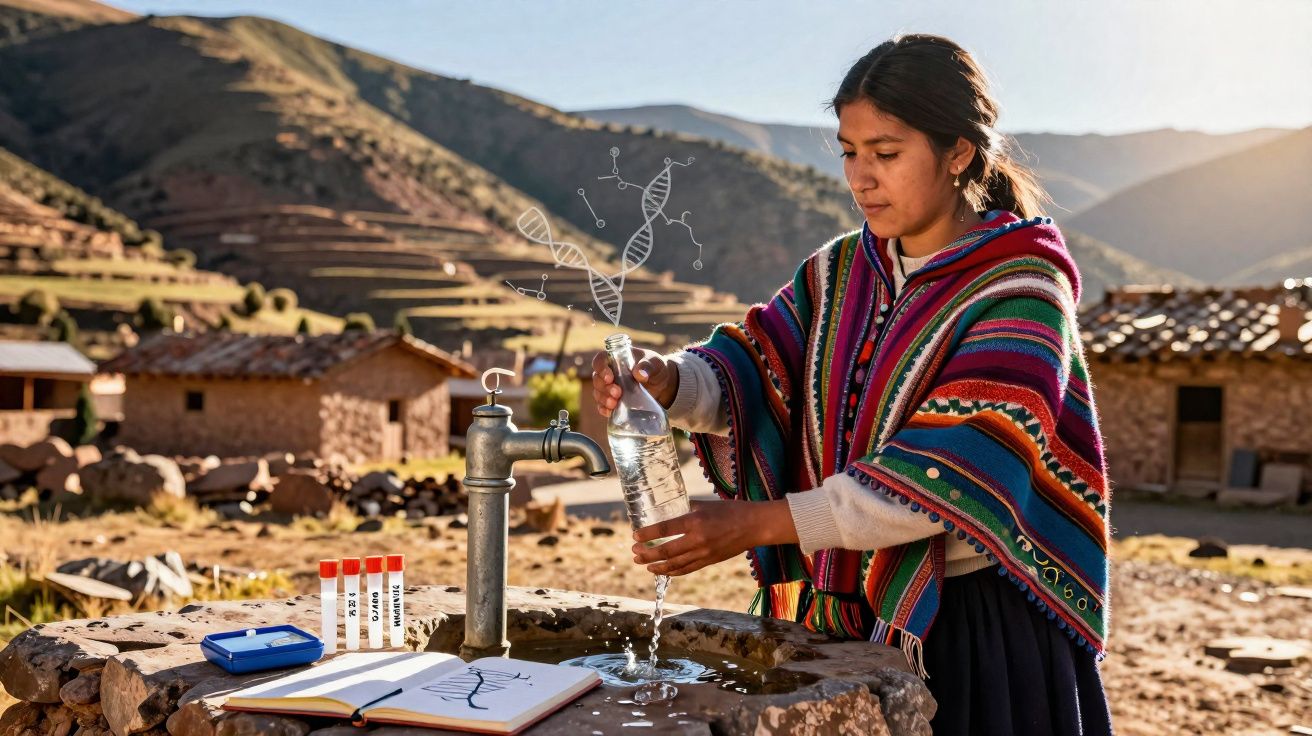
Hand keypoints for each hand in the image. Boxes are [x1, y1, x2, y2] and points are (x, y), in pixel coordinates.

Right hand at [590, 348, 677, 416]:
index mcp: (617, 359)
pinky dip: (604, 409)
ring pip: (598, 393)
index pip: (600, 360)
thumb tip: (639, 374)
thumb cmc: (657, 368)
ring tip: (614, 404)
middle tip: (617, 393)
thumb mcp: (656, 363)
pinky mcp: (614, 401)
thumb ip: (647, 366)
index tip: (609, 378)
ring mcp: (611, 388)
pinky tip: (610, 412)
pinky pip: (603, 406)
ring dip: (603, 399)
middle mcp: (610, 373)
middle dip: (604, 388)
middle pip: (597, 379)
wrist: (664, 384)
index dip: (601, 368)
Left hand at [631, 499, 798, 575]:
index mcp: (695, 521)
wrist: (754, 526)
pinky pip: (687, 569)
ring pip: (674, 564)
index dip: (647, 534)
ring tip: (644, 565)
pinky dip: (673, 572)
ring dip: (656, 566)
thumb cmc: (730, 511)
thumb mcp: (706, 504)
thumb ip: (687, 507)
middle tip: (634, 553)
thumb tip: (669, 508)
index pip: (664, 529)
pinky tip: (663, 571)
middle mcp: (697, 539)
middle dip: (647, 553)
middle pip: (665, 551)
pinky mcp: (709, 561)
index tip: (634, 535)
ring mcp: (704, 553)